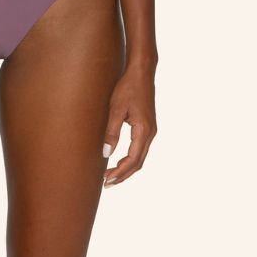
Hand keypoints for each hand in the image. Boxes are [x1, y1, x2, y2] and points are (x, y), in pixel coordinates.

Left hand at [102, 65, 156, 186]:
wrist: (141, 72)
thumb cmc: (127, 88)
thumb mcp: (115, 109)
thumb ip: (111, 132)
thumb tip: (105, 154)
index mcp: (143, 130)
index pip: (133, 159)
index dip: (120, 172)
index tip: (106, 180)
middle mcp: (150, 133)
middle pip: (138, 163)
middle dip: (123, 175)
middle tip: (106, 184)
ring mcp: (150, 130)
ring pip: (140, 157)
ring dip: (126, 168)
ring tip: (110, 176)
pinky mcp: (147, 127)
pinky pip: (140, 149)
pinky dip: (130, 159)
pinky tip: (119, 161)